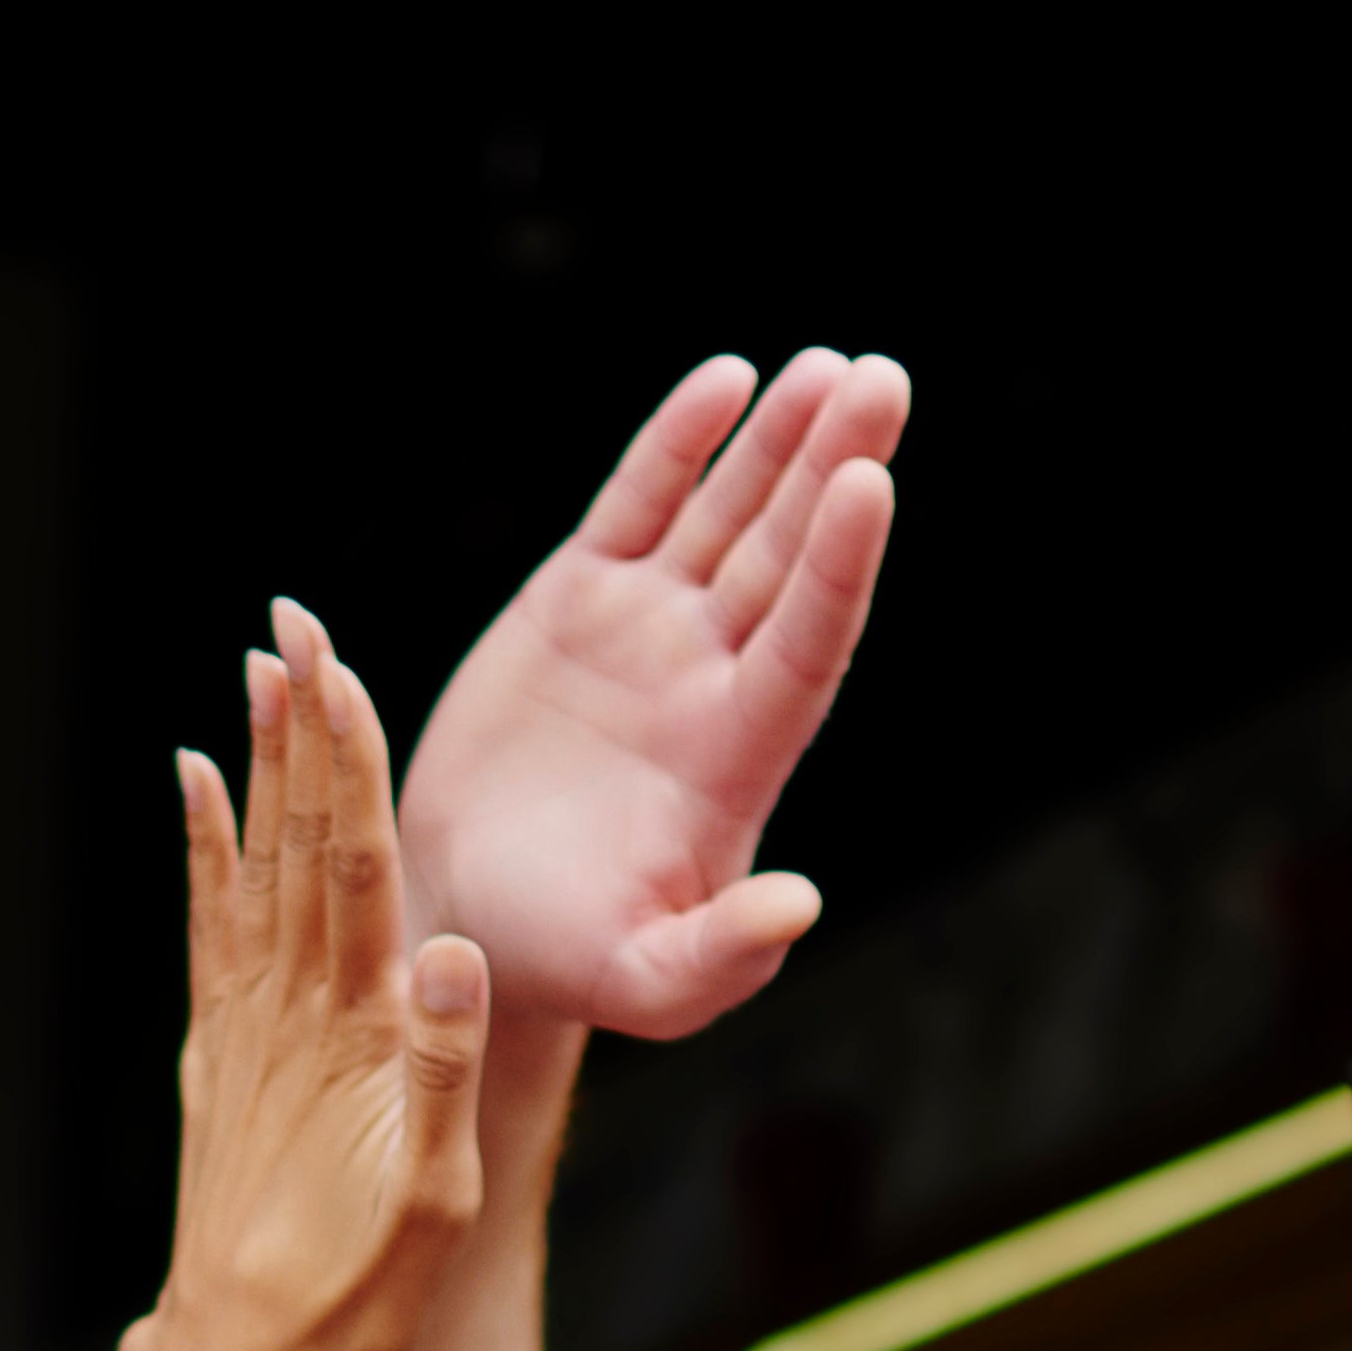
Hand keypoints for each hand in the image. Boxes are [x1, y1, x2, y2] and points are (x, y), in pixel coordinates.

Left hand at [140, 602, 490, 1350]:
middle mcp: (292, 1015)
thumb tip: (449, 944)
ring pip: (252, 868)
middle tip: (294, 619)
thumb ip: (441, 1069)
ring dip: (258, 763)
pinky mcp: (217, 1057)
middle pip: (298, 843)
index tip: (339, 666)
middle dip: (300, 727)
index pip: (354, 869)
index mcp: (356, 1038)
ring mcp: (245, 1031)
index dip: (345, 763)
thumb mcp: (430, 1203)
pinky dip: (202, 849)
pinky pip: (208, 928)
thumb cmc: (349, 1304)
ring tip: (259, 668)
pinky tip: (197, 783)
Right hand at [397, 347, 905, 1048]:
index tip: (871, 480)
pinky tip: (724, 382)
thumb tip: (801, 906)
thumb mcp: (647, 982)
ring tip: (830, 367)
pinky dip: (678, 444)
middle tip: (881, 379)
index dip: (839, 562)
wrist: (470, 920)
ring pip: (729, 514)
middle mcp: (707, 676)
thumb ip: (721, 953)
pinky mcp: (577, 602)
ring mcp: (647, 631)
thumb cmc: (567, 964)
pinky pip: (638, 504)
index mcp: (738, 755)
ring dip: (778, 440)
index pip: (807, 640)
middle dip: (832, 465)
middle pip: (787, 554)